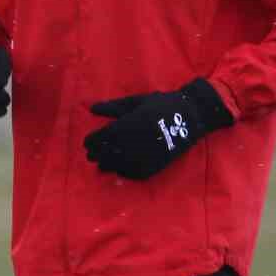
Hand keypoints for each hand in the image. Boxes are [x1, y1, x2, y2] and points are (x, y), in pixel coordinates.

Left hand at [84, 78, 232, 179]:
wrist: (188, 116)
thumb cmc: (159, 105)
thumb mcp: (135, 102)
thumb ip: (112, 107)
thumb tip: (91, 109)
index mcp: (125, 126)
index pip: (100, 139)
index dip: (91, 142)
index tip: (87, 143)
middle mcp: (131, 144)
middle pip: (105, 154)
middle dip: (96, 154)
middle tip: (92, 155)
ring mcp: (142, 157)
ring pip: (116, 166)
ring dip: (106, 164)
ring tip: (102, 163)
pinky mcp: (153, 166)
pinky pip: (132, 173)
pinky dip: (123, 172)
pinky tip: (119, 168)